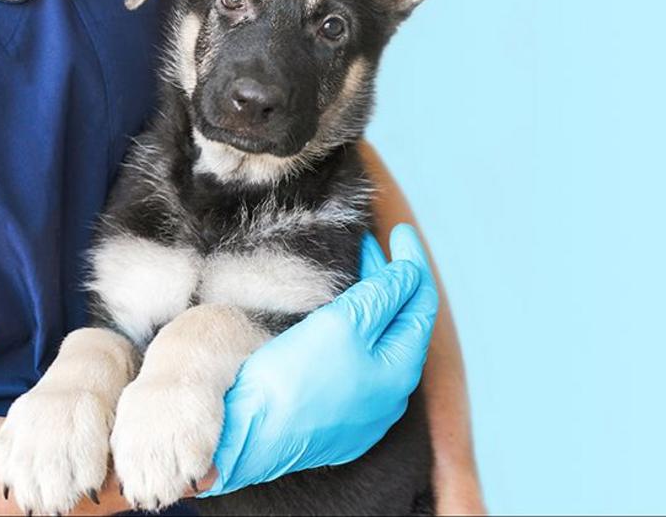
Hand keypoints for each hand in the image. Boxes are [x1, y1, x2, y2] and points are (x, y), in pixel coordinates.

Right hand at [199, 223, 439, 496]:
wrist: (245, 434)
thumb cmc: (293, 379)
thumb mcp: (343, 324)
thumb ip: (382, 296)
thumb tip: (409, 274)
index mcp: (400, 372)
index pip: (420, 305)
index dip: (411, 264)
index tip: (399, 231)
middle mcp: (389, 397)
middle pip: (399, 326)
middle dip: (388, 283)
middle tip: (370, 246)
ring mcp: (362, 413)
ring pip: (377, 347)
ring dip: (371, 308)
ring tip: (355, 276)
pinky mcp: (334, 420)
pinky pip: (356, 368)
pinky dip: (353, 335)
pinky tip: (336, 322)